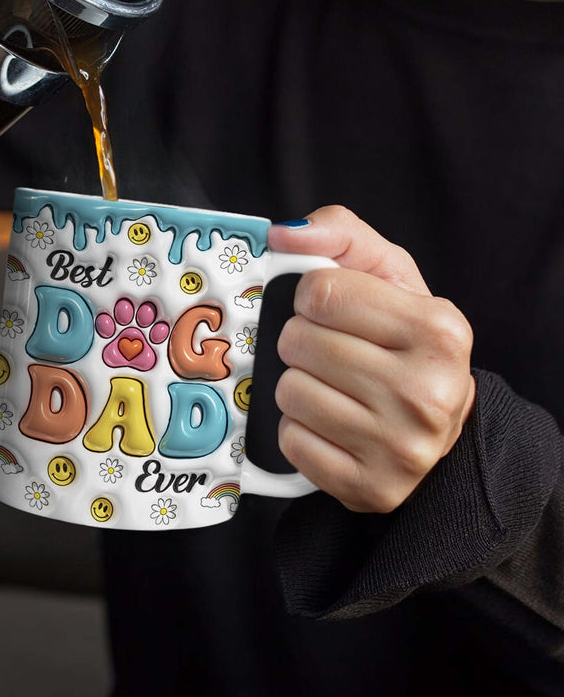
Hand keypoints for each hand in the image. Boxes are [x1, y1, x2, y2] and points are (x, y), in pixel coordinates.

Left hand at [268, 206, 475, 512]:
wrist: (434, 426)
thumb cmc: (404, 343)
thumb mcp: (388, 276)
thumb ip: (340, 235)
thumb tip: (283, 234)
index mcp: (440, 330)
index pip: (320, 292)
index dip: (313, 297)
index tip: (333, 311)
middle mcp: (429, 392)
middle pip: (299, 341)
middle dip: (304, 340)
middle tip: (335, 352)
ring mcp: (402, 449)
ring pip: (289, 391)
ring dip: (300, 384)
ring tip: (337, 388)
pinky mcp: (371, 488)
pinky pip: (291, 440)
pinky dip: (301, 429)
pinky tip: (334, 424)